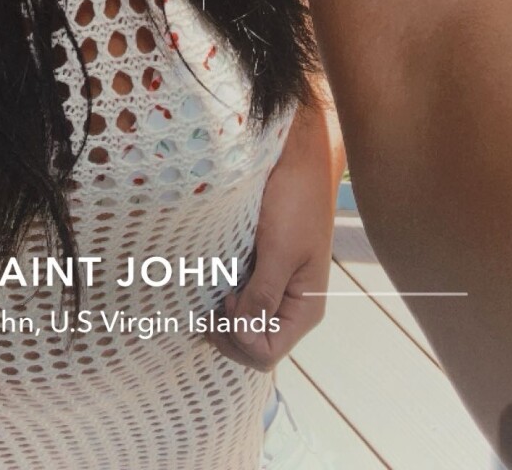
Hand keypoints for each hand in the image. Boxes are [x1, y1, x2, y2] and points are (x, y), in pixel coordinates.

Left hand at [207, 94, 339, 371]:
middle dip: (225, 330)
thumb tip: (241, 334)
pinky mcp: (261, 269)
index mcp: (303, 309)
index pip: (264, 353)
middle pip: (250, 344)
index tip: (225, 299)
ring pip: (241, 323)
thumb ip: (262, 296)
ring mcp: (274, 288)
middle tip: (210, 297)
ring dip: (220, 313)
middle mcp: (289, 305)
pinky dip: (222, 293)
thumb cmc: (296, 200)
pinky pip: (239, 296)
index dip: (237, 338)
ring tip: (208, 284)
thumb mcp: (280, 250)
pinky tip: (212, 274)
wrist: (299, 158)